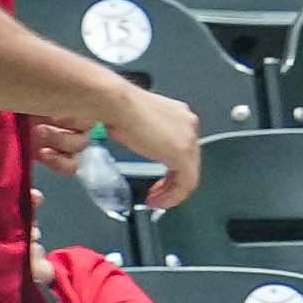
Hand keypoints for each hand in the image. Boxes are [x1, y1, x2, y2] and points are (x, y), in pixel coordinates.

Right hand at [88, 79, 199, 219]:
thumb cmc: (113, 105)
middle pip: (187, 161)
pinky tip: (159, 201)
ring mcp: (187, 138)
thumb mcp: (131, 121)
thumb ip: (140, 132)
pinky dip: (173, 196)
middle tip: (157, 194)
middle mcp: (187, 124)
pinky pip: (186, 183)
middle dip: (171, 181)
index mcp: (176, 114)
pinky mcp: (182, 153)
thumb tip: (131, 140)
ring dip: (172, 191)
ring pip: (189, 173)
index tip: (158, 178)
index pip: (181, 146)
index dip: (171, 166)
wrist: (113, 102)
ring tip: (157, 201)